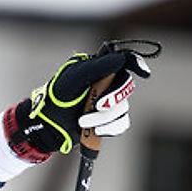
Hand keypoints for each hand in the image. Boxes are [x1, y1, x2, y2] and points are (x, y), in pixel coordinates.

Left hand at [4, 50, 150, 160]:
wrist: (47, 126)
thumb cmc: (56, 98)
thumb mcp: (74, 78)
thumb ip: (97, 67)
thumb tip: (121, 59)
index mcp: (98, 68)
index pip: (123, 61)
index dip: (136, 64)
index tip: (144, 73)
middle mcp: (105, 83)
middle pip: (126, 86)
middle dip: (113, 97)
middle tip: (98, 105)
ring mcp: (107, 102)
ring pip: (123, 108)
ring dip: (104, 117)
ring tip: (82, 122)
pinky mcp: (108, 120)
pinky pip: (122, 123)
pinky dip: (110, 128)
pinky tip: (95, 131)